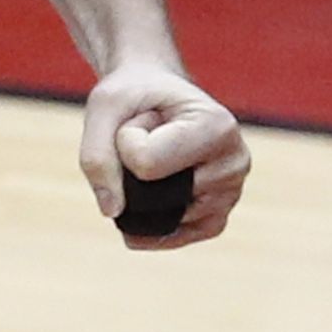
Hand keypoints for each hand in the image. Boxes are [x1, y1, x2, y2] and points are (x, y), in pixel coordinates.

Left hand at [79, 63, 250, 249]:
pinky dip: (148, 220)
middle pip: (152, 195)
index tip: (141, 118)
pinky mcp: (216, 219)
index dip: (124, 141)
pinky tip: (143, 196)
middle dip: (130, 169)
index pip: (144, 162)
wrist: (157, 94)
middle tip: (149, 135)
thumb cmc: (134, 94)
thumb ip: (97, 155)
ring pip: (158, 218)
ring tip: (159, 154)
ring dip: (139, 189)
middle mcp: (234, 164)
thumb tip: (112, 211)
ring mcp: (229, 196)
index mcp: (217, 127)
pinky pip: (172, 237)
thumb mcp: (105, 105)